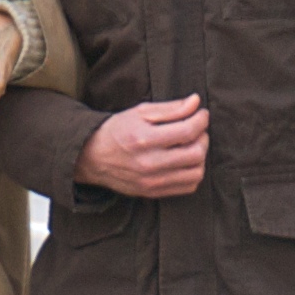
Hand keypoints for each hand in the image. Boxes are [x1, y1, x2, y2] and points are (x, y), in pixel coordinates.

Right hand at [76, 96, 208, 197]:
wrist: (92, 157)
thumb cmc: (117, 131)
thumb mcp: (140, 113)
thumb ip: (170, 108)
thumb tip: (196, 102)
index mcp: (144, 139)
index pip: (188, 131)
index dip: (201, 120)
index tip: (201, 114)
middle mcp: (149, 163)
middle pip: (196, 153)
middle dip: (202, 137)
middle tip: (195, 130)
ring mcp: (151, 181)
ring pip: (196, 172)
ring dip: (200, 157)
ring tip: (190, 146)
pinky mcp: (153, 192)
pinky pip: (188, 187)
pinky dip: (193, 173)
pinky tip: (184, 162)